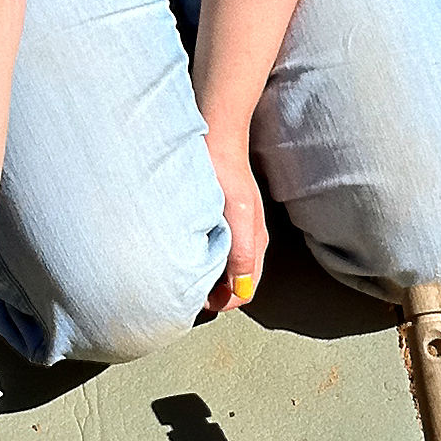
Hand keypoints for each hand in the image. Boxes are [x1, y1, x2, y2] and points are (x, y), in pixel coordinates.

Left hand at [202, 123, 267, 314]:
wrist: (215, 138)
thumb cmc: (226, 173)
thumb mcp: (238, 216)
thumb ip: (241, 254)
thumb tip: (241, 291)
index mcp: (256, 244)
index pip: (244, 291)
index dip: (224, 303)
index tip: (199, 301)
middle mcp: (248, 242)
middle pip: (235, 284)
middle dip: (215, 295)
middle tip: (186, 292)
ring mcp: (235, 232)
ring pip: (224, 270)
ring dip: (208, 279)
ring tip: (184, 277)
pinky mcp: (221, 222)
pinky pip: (215, 253)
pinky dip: (203, 261)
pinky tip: (186, 255)